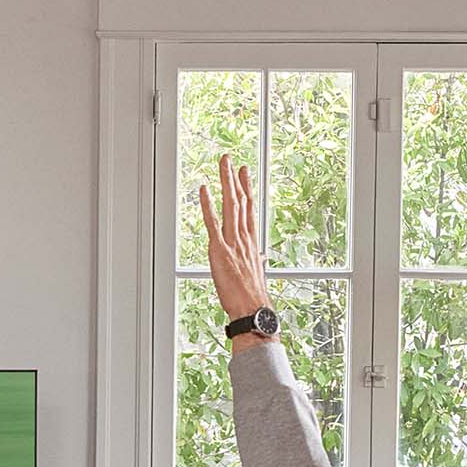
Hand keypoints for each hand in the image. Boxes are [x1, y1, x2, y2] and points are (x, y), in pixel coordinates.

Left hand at [197, 152, 269, 323]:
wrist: (252, 308)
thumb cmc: (252, 295)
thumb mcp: (256, 273)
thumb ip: (257, 260)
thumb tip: (261, 258)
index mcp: (252, 241)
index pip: (250, 208)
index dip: (247, 188)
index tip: (246, 172)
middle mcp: (244, 236)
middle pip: (240, 200)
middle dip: (235, 178)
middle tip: (230, 159)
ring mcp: (232, 241)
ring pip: (230, 205)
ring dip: (226, 182)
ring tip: (223, 164)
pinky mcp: (219, 249)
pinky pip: (212, 222)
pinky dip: (208, 204)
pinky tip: (204, 189)